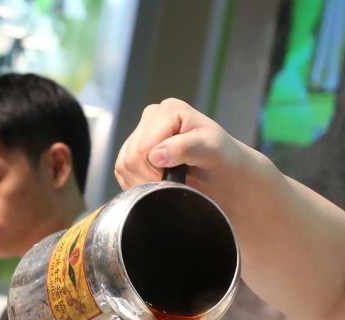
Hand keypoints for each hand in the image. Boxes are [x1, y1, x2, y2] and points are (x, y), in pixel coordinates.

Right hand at [115, 98, 244, 192]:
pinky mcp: (135, 150)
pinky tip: (156, 183)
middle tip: (172, 183)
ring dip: (143, 182)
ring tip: (166, 183)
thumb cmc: (222, 159)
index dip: (156, 169)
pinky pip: (122, 170)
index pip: (144, 146)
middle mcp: (152, 117)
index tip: (177, 178)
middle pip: (131, 156)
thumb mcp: (212, 151)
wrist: (223, 172)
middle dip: (150, 177)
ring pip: (124, 165)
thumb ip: (187, 148)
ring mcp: (142, 133)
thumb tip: (157, 154)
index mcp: (169, 110)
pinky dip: (136, 183)